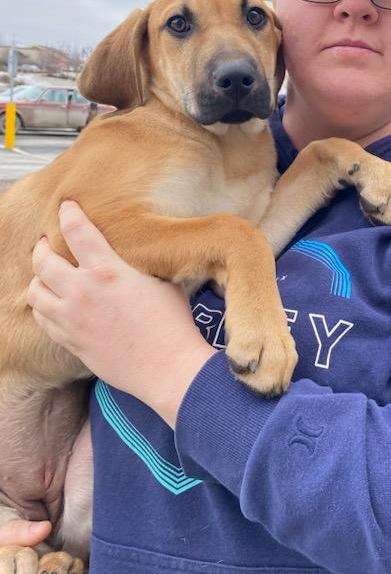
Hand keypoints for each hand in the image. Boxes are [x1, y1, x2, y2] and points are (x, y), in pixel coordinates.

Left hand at [27, 201, 214, 426]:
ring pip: (35, 292)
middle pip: (43, 262)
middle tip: (45, 244)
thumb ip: (138, 266)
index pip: (77, 232)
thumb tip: (135, 256)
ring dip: (37, 279)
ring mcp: (72, 320)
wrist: (168, 367)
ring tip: (45, 275)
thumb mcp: (161, 281)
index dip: (69, 214)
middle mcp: (82, 293)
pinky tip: (52, 304)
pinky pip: (43, 320)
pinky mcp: (71, 342)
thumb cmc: (173, 324)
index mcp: (108, 271)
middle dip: (42, 248)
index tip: (66, 206)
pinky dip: (43, 307)